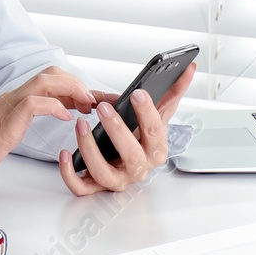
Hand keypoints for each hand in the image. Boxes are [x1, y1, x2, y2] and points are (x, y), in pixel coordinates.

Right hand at [0, 67, 107, 196]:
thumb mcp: (8, 134)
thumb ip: (27, 120)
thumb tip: (56, 114)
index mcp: (15, 101)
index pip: (51, 83)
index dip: (80, 87)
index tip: (102, 97)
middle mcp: (12, 98)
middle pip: (51, 73)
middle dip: (78, 83)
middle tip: (96, 102)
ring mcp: (7, 107)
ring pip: (45, 80)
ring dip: (72, 89)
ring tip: (87, 104)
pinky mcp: (5, 123)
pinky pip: (32, 103)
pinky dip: (52, 105)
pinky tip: (65, 116)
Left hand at [59, 62, 194, 194]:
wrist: (129, 160)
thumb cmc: (142, 136)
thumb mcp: (159, 115)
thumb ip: (174, 91)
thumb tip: (190, 67)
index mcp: (156, 150)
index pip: (156, 133)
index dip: (147, 113)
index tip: (137, 93)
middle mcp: (138, 168)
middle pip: (131, 156)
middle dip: (117, 131)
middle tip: (104, 108)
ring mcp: (117, 180)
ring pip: (103, 173)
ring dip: (90, 149)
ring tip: (81, 124)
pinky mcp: (95, 186)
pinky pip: (81, 187)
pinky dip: (70, 173)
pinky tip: (65, 153)